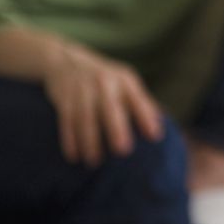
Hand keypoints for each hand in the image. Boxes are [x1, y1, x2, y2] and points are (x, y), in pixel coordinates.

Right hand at [42, 41, 163, 166]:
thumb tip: (159, 125)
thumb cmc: (105, 78)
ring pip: (86, 118)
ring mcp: (82, 90)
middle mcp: (104, 83)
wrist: (67, 61)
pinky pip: (66, 120)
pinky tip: (73, 155)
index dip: (146, 117)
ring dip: (89, 141)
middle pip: (110, 108)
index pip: (138, 99)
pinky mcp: (64, 98)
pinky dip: (69, 139)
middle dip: (116, 129)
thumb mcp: (125, 82)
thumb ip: (141, 102)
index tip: (155, 136)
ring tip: (94, 162)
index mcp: (124, 80)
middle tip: (123, 151)